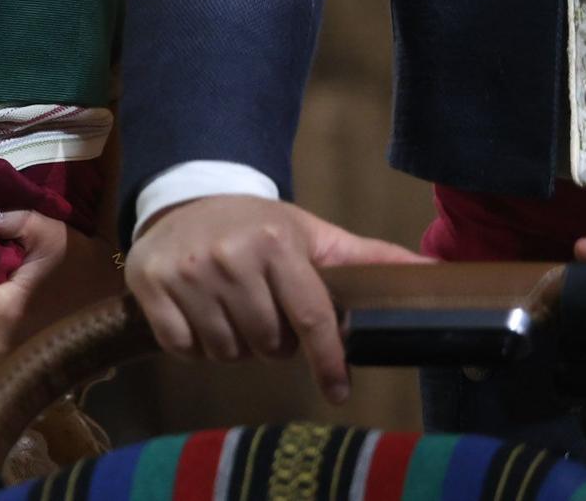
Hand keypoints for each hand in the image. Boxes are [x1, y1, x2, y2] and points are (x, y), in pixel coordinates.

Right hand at [126, 195, 429, 403]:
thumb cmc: (258, 225)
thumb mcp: (313, 234)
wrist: (184, 196)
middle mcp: (230, 255)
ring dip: (234, 346)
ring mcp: (186, 271)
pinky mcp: (149, 285)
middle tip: (265, 317)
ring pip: (226, 351)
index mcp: (277, 243)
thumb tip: (435, 272)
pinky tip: (200, 318)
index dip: (328, 361)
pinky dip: (195, 347)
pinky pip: (182, 348)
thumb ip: (370, 257)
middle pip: (267, 343)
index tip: (338, 391)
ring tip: (232, 314)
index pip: (311, 319)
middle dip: (273, 343)